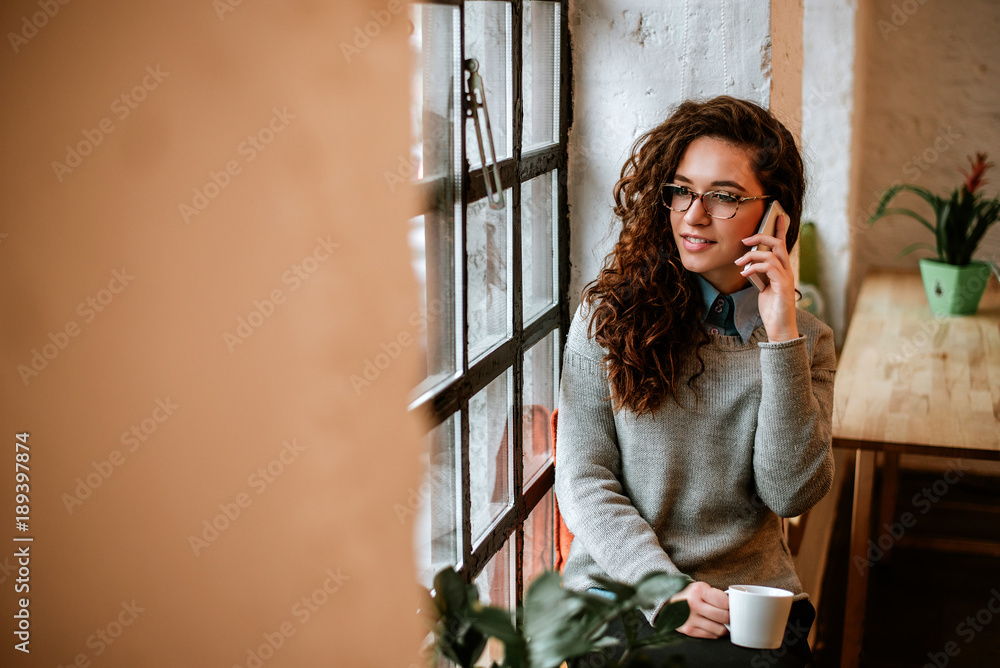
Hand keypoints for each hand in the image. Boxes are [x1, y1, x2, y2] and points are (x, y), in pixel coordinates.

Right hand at [669, 581, 729, 638]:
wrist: (669, 602)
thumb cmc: (690, 595)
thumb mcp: (702, 587)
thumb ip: (717, 595)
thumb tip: (735, 606)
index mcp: (699, 590)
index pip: (725, 602)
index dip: (732, 605)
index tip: (732, 606)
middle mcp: (693, 604)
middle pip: (724, 617)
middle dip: (730, 617)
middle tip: (730, 615)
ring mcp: (690, 619)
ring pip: (719, 629)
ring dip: (724, 627)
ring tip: (722, 622)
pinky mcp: (689, 630)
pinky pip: (711, 636)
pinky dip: (716, 633)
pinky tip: (713, 626)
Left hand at [735, 212, 798, 341]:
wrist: (779, 327)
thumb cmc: (771, 308)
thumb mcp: (763, 286)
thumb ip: (759, 274)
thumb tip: (749, 264)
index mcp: (782, 269)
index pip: (783, 244)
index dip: (780, 229)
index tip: (777, 215)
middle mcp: (787, 270)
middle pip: (778, 244)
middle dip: (761, 237)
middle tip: (744, 240)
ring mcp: (786, 278)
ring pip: (772, 255)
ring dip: (752, 255)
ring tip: (739, 262)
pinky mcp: (783, 286)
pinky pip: (770, 269)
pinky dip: (755, 267)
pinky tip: (745, 273)